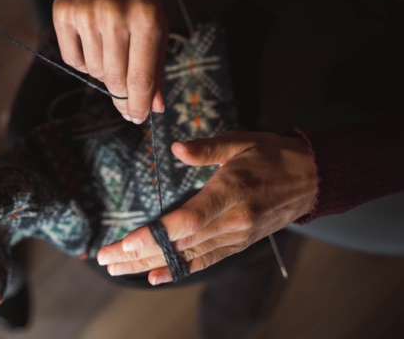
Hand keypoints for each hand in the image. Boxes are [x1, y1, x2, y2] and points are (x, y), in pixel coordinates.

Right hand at [53, 0, 166, 123]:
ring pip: (93, 70)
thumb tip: (153, 105)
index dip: (138, 104)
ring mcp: (86, 15)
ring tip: (110, 50)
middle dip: (122, 92)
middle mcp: (115, 18)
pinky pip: (72, 58)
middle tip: (125, 94)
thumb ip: (156, 64)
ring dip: (104, 70)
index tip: (137, 118)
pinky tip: (92, 43)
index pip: (140, 77)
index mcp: (147, 20)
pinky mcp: (63, 13)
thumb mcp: (157, 20)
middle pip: (115, 78)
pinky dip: (83, 60)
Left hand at [95, 131, 317, 284]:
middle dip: (139, 253)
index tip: (126, 242)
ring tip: (117, 268)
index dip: (155, 234)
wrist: (313, 178)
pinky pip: (205, 260)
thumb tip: (177, 148)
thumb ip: (207, 148)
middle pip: (179, 243)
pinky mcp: (240, 243)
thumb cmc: (273, 155)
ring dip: (150, 264)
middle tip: (105, 259)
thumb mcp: (241, 141)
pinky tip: (153, 277)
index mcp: (231, 192)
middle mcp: (234, 220)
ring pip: (188, 255)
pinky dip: (179, 270)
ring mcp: (237, 235)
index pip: (187, 220)